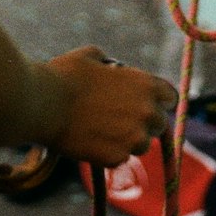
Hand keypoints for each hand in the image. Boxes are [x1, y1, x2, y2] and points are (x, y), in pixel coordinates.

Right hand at [46, 47, 176, 166]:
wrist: (45, 104)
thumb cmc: (66, 75)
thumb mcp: (93, 57)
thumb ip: (112, 66)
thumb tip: (111, 69)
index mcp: (145, 84)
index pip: (171, 98)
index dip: (160, 101)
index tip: (149, 105)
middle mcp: (146, 112)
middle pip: (159, 124)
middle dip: (144, 123)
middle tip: (121, 120)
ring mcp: (133, 138)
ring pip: (142, 145)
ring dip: (128, 140)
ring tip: (104, 130)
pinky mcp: (117, 158)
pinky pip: (120, 158)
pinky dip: (110, 153)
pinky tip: (91, 141)